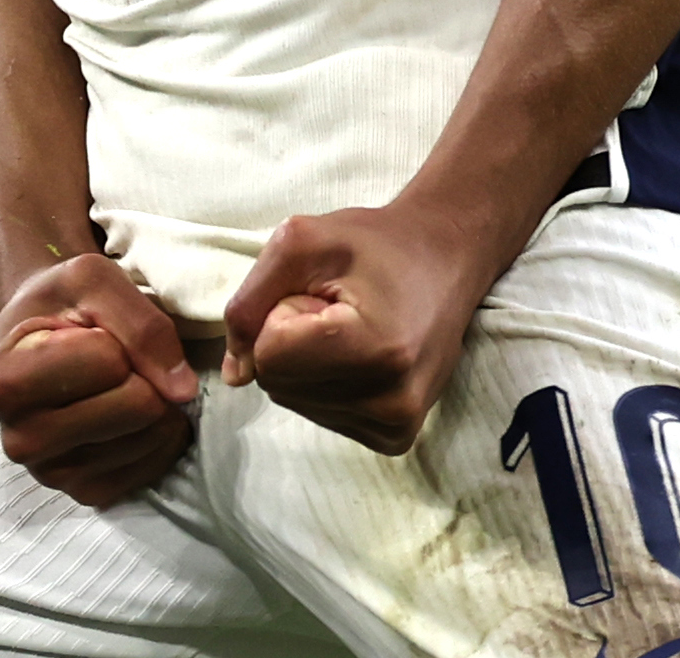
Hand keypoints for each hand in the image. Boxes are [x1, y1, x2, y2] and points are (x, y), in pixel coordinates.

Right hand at [0, 254, 198, 506]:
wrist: (41, 335)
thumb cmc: (61, 302)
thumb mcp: (93, 279)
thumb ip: (142, 325)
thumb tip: (182, 391)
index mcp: (4, 383)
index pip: (108, 362)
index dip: (118, 339)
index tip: (93, 333)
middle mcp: (20, 440)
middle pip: (137, 407)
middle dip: (144, 373)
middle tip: (120, 360)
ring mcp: (52, 474)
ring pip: (150, 438)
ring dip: (157, 402)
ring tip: (126, 383)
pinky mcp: (84, 493)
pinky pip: (151, 468)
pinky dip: (159, 436)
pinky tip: (136, 414)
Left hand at [221, 202, 503, 454]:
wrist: (445, 260)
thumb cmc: (375, 243)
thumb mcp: (302, 242)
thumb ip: (251, 301)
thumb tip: (234, 375)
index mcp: (376, 351)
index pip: (269, 355)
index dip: (284, 312)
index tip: (327, 293)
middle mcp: (391, 403)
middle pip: (278, 383)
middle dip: (292, 340)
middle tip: (341, 308)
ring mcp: (396, 426)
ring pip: (295, 401)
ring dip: (308, 361)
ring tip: (354, 328)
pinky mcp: (395, 438)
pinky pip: (321, 416)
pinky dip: (328, 382)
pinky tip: (363, 354)